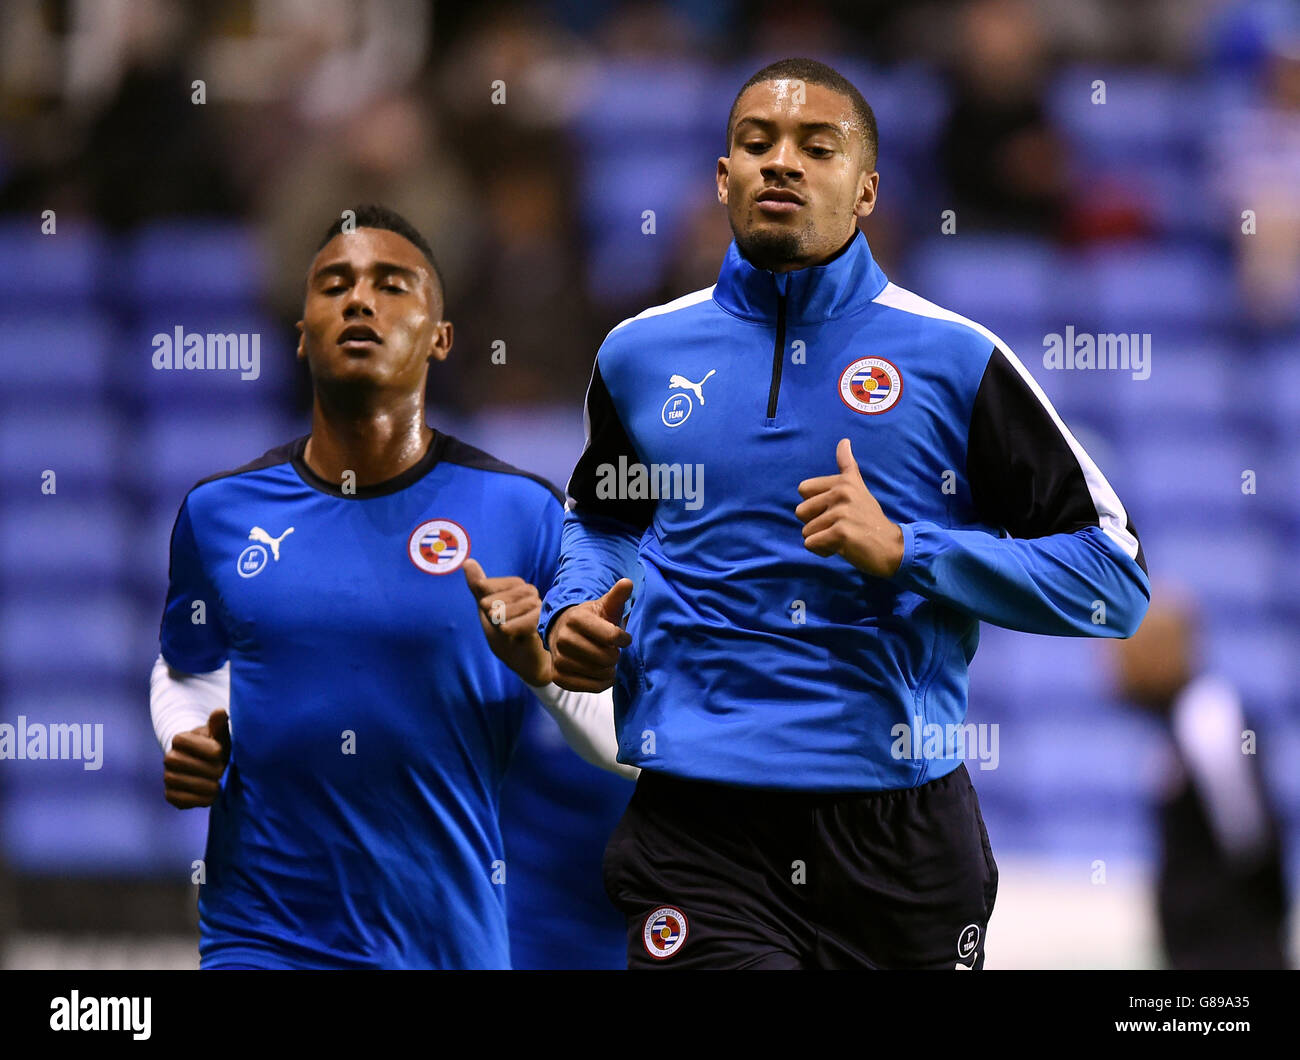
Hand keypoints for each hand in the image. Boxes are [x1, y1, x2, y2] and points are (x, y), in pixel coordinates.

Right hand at [164, 709, 230, 808]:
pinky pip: (179, 799)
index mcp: (180, 739)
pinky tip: (210, 796)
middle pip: (184, 763)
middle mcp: (169, 757)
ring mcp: (168, 776)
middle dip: (208, 768)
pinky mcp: (170, 795)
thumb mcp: (220, 735)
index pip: (187, 742)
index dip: (210, 749)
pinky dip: (197, 800)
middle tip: (222, 771)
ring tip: (219, 785)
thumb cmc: (218, 746)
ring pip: (180, 781)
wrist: (211, 766)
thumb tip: (219, 712)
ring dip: (204, 785)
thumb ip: (219, 725)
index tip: (221, 752)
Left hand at [463, 558, 553, 685]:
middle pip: (503, 596)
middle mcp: (531, 593)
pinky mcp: (545, 623)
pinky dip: (512, 629)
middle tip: (497, 622)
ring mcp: (540, 607)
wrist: (522, 661)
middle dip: (494, 611)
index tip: (488, 610)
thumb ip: (478, 586)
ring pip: (512, 608)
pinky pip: (525, 621)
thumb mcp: (487, 610)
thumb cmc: (505, 635)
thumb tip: (467, 561)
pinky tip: (509, 633)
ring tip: (504, 630)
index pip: (495, 584)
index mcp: (517, 586)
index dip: (487, 600)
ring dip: (502, 622)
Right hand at [549, 578, 633, 692]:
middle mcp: (563, 638)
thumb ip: (617, 596)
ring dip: (610, 670)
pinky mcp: (558, 677)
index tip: (623, 638)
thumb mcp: (604, 606)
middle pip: (606, 657)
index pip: (611, 636)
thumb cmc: (591, 620)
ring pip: (598, 673)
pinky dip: (602, 683)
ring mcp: (558, 659)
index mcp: (575, 618)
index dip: (623, 639)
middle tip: (613, 651)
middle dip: (615, 655)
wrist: (563, 633)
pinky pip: (589, 687)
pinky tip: (603, 674)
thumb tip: (628, 582)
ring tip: (608, 662)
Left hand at [795, 437, 904, 576]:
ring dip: (820, 540)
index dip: (814, 505)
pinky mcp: (840, 533)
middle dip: (815, 525)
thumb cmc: (870, 520)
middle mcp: (842, 493)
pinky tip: (841, 548)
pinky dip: (822, 551)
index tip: (834, 511)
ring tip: (842, 538)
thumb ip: (848, 467)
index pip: (803, 489)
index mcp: (843, 482)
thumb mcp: (859, 489)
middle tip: (838, 527)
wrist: (892, 547)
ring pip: (806, 531)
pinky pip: (810, 544)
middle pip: (800, 512)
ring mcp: (841, 512)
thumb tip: (844, 441)